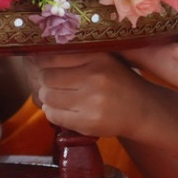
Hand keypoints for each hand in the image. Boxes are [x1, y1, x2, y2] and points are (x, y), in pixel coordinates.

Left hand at [30, 49, 160, 140]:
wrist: (143, 110)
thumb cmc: (118, 82)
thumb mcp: (103, 60)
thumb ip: (76, 55)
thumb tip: (34, 55)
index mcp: (97, 57)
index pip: (52, 57)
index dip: (40, 62)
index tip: (40, 65)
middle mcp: (95, 77)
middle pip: (47, 77)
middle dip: (44, 82)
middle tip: (51, 84)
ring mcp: (92, 101)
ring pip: (48, 97)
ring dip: (47, 98)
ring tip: (58, 97)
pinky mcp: (89, 122)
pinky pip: (54, 116)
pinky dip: (53, 113)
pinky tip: (62, 110)